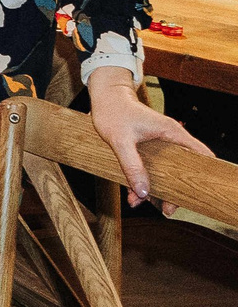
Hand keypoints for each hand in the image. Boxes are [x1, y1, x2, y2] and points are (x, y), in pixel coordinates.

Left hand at [88, 71, 210, 207]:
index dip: (204, 174)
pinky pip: (151, 168)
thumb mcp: (121, 141)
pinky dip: (142, 181)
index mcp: (172, 133)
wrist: (103, 98)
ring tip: (141, 203)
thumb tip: (144, 192)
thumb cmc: (113, 112)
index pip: (201, 155)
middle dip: (174, 191)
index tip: (198, 193)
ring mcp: (159, 143)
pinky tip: (132, 195)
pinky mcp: (147, 148)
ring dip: (155, 189)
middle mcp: (169, 139)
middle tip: (166, 209)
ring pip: (165, 172)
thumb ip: (132, 166)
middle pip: (182, 170)